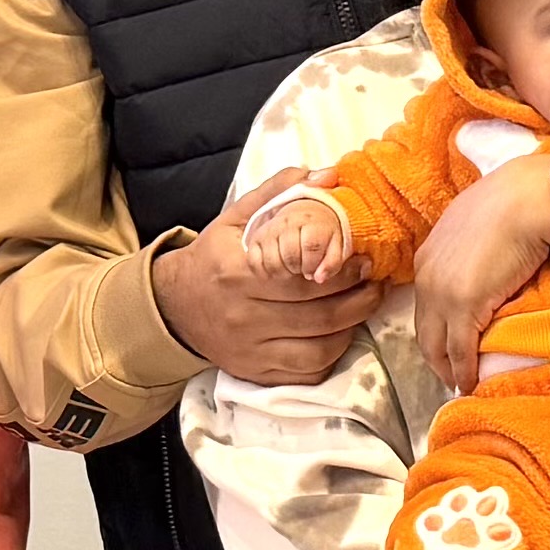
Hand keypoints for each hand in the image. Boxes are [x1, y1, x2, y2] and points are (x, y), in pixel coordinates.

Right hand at [154, 168, 379, 384]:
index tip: (363, 258)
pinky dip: (332, 355)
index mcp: (238, 273)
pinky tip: (341, 332)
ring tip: (366, 305)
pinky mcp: (256, 374)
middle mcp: (243, 316)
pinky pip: (307, 372)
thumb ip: (280, 191)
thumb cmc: (212, 258)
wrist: (173, 308)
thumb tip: (329, 175)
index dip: (340, 271)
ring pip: (317, 349)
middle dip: (358, 298)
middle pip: (317, 315)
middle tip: (375, 281)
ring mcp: (251, 350)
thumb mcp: (235, 218)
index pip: (301, 278)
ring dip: (351, 327)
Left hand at [413, 155, 549, 392]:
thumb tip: (486, 266)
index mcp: (427, 258)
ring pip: (438, 345)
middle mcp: (426, 278)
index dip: (435, 330)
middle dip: (436, 357)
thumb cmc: (513, 204)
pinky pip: (460, 351)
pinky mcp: (464, 308)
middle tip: (451, 376)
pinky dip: (465, 371)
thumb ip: (471, 250)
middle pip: (424, 330)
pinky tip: (472, 383)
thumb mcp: (477, 226)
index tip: (447, 347)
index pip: (424, 306)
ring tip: (463, 384)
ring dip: (449, 369)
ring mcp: (442, 294)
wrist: (528, 199)